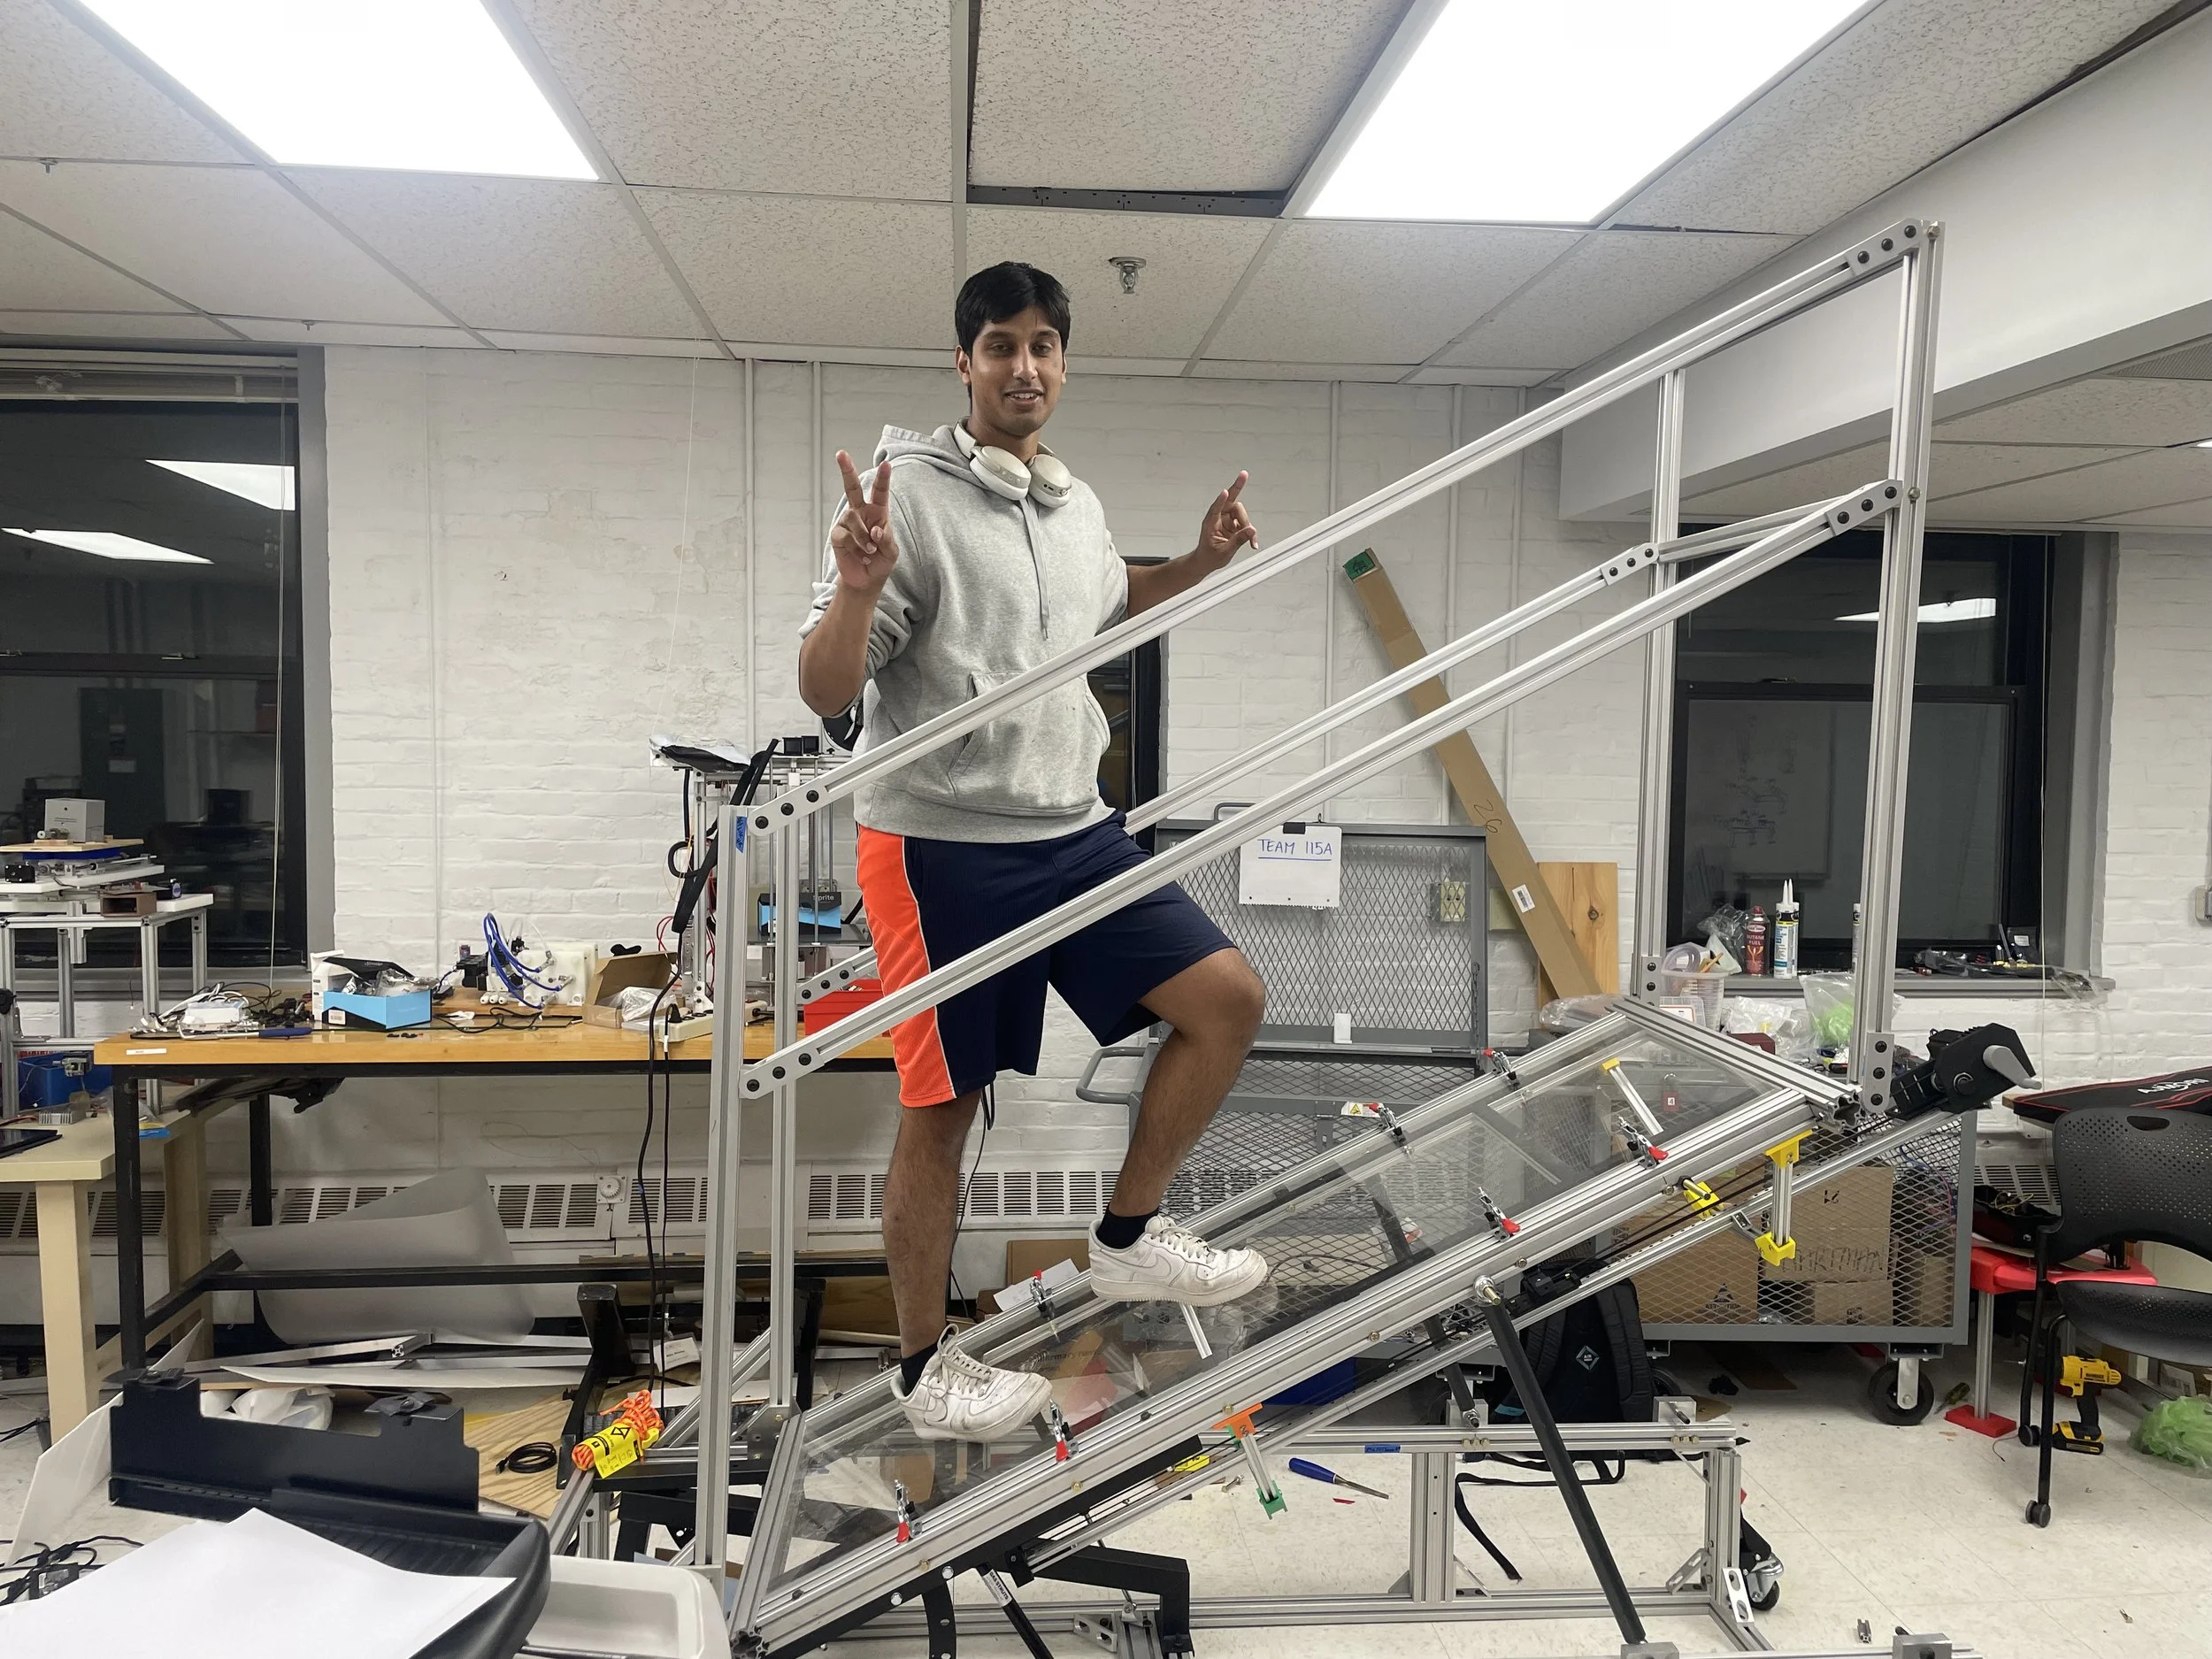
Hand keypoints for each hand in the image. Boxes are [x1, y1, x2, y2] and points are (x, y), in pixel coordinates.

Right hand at [831, 450, 897, 593]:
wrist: (866, 580)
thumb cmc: (881, 562)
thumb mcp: (891, 552)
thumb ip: (886, 539)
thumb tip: (875, 530)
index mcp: (878, 512)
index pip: (880, 492)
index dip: (883, 478)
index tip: (886, 463)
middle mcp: (860, 512)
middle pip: (852, 488)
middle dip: (847, 470)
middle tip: (841, 453)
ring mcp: (847, 522)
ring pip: (853, 519)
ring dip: (864, 538)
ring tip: (871, 551)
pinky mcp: (837, 535)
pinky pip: (845, 536)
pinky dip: (857, 548)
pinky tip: (863, 556)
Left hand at [1194, 471, 1257, 568]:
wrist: (1206, 562)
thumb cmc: (1209, 556)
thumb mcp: (1224, 552)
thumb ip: (1238, 540)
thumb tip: (1251, 530)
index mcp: (1210, 523)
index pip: (1216, 509)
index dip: (1221, 500)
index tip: (1225, 492)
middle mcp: (1218, 518)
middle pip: (1232, 503)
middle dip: (1238, 491)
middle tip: (1244, 474)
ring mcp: (1227, 520)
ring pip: (1241, 514)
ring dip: (1247, 526)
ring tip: (1251, 542)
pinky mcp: (1233, 525)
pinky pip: (1245, 525)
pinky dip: (1250, 533)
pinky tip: (1252, 543)